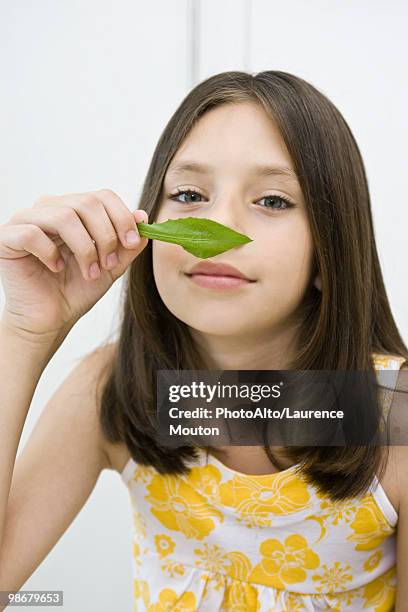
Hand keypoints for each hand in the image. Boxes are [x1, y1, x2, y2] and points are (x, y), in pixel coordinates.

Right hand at [0, 189, 148, 345]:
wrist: (50, 320)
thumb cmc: (76, 291)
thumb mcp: (110, 266)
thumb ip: (127, 244)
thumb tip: (143, 217)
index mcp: (73, 210)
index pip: (101, 196)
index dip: (121, 217)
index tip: (131, 243)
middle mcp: (49, 209)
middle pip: (86, 202)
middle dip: (105, 236)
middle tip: (107, 265)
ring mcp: (25, 221)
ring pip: (63, 216)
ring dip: (84, 248)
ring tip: (88, 272)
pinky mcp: (7, 237)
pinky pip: (32, 233)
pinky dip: (50, 252)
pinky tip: (56, 268)